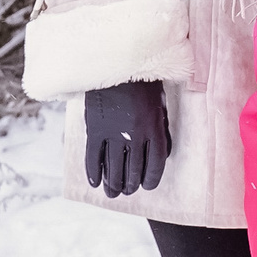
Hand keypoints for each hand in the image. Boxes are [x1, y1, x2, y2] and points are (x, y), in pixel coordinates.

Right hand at [83, 80, 169, 196]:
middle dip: (131, 184)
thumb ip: (160, 128)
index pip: (156, 161)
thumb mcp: (159, 103)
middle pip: (134, 168)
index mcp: (155, 126)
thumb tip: (163, 152)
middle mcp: (135, 133)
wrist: (115, 63)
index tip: (147, 186)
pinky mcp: (94, 128)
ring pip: (113, 167)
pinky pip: (93, 156)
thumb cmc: (141, 82)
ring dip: (113, 183)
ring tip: (113, 193)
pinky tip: (96, 182)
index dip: (152, 177)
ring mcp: (113, 132)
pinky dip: (94, 172)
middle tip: (128, 191)